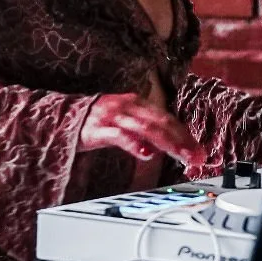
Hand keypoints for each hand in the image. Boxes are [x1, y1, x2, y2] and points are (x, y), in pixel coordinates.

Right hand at [78, 93, 204, 167]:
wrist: (60, 117)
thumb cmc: (96, 122)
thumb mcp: (124, 123)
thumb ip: (144, 133)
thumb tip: (166, 148)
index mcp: (137, 104)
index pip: (168, 119)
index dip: (186, 135)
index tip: (201, 152)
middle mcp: (128, 106)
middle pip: (162, 122)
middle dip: (183, 140)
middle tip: (198, 157)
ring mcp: (113, 116)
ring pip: (146, 127)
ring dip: (168, 143)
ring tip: (183, 155)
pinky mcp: (98, 128)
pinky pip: (119, 136)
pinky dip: (135, 144)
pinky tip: (147, 154)